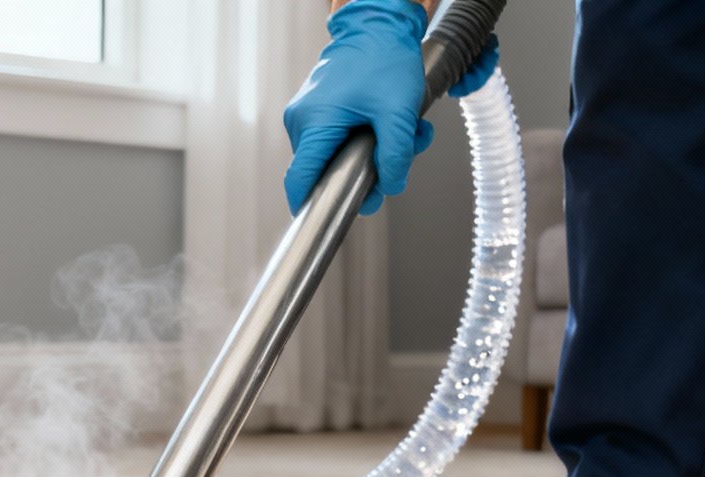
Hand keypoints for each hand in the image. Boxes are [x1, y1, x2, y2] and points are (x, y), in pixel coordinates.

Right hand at [283, 0, 501, 216]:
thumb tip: (390, 185)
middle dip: (368, 171)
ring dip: (373, 151)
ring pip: (336, 155)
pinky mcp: (317, 110)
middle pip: (326, 171)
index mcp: (314, 124)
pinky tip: (388, 122)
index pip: (300, 180)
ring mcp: (307, 115)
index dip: (309, 205)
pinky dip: (365, 137)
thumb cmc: (383, 59)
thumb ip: (396, 155)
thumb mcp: (398, 111)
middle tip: (401, 155)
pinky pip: (337, 138)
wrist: (378, 26)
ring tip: (404, 131)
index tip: (322, 222)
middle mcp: (301, 122)